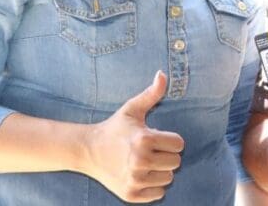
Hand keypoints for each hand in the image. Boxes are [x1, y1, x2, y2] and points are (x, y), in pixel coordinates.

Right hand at [82, 71, 184, 202]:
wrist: (88, 151)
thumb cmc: (115, 128)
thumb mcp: (132, 109)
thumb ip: (151, 93)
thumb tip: (163, 73)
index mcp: (145, 139)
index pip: (179, 145)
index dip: (170, 140)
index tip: (156, 138)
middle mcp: (140, 161)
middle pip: (176, 162)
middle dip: (166, 155)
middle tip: (150, 150)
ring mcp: (135, 179)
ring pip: (168, 179)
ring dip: (160, 171)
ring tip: (144, 162)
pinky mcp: (130, 194)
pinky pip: (158, 194)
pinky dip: (152, 186)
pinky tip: (140, 175)